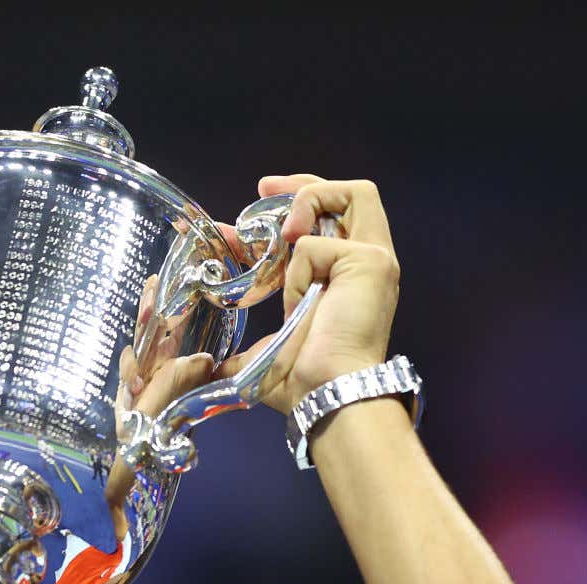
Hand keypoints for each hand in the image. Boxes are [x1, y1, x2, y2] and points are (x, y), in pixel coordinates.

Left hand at [217, 175, 400, 413]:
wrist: (327, 394)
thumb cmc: (308, 382)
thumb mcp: (273, 350)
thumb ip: (254, 342)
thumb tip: (211, 366)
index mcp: (354, 277)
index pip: (336, 217)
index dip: (299, 202)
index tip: (260, 201)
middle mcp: (371, 262)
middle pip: (351, 194)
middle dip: (304, 186)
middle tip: (264, 190)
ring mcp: (375, 260)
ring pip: (351, 195)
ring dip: (307, 204)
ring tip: (280, 235)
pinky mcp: (370, 262)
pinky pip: (316, 244)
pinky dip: (296, 269)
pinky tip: (296, 299)